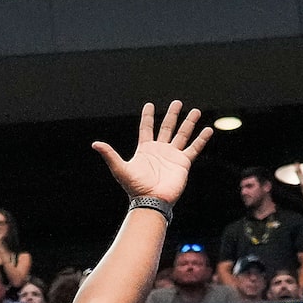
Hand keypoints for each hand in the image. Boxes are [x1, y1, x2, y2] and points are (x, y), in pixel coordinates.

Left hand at [90, 100, 209, 206]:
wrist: (151, 200)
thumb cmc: (135, 187)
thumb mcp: (120, 168)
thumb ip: (110, 155)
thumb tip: (95, 144)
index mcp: (145, 150)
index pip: (146, 129)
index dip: (147, 117)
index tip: (149, 105)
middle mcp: (159, 150)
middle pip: (167, 127)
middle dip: (172, 115)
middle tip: (177, 102)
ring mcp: (172, 155)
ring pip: (182, 135)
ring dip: (189, 123)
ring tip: (195, 110)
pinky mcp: (183, 162)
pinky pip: (194, 148)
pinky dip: (201, 139)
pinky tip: (207, 130)